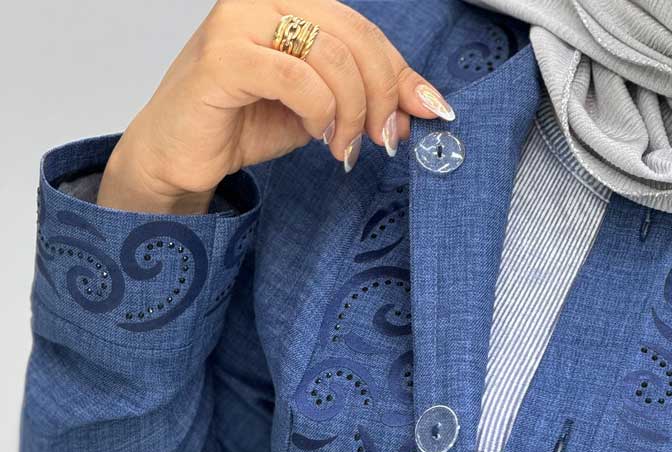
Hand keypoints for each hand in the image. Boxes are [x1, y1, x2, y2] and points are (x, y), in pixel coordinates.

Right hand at [97, 0, 454, 213]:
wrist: (180, 155)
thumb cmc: (242, 124)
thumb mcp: (321, 110)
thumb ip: (366, 98)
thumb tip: (422, 105)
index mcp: (291, 2)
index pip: (364, 30)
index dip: (401, 72)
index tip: (428, 111)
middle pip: (355, 38)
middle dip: (382, 97)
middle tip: (383, 140)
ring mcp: (239, 20)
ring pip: (332, 58)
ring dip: (351, 113)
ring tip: (341, 147)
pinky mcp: (223, 54)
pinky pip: (299, 79)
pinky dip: (318, 113)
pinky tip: (313, 134)